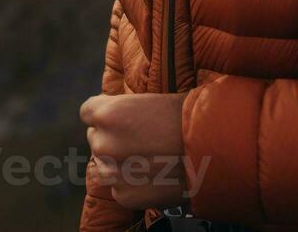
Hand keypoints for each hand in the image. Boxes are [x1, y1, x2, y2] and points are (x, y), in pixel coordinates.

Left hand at [81, 92, 187, 210]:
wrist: (210, 149)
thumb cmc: (185, 118)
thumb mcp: (148, 101)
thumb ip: (122, 110)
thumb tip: (111, 118)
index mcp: (107, 113)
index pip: (87, 112)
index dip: (102, 114)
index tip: (116, 118)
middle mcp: (104, 143)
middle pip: (96, 139)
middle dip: (113, 138)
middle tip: (139, 139)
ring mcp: (112, 172)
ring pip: (103, 165)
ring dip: (118, 162)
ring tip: (146, 158)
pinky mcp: (124, 195)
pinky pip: (118, 187)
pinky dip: (131, 183)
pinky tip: (152, 175)